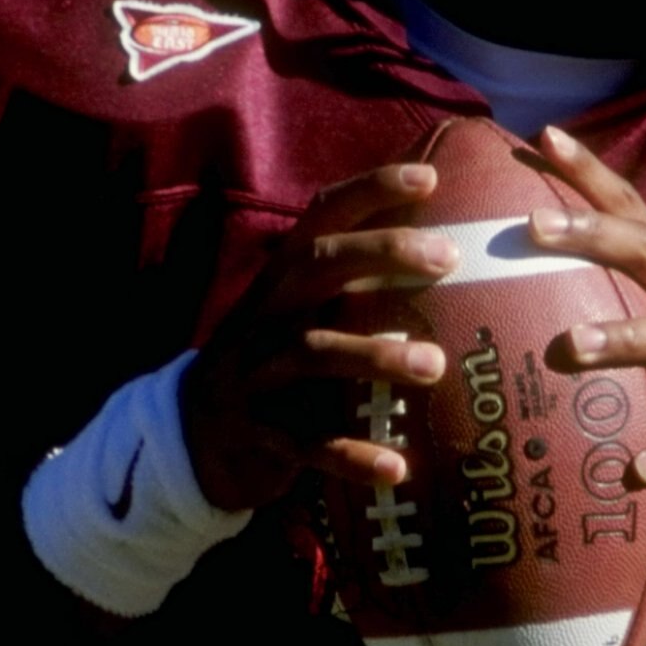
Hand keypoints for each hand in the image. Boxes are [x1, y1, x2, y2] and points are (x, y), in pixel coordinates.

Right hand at [178, 161, 454, 510]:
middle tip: (447, 257)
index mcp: (281, 281)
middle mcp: (264, 316)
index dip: (370, 191)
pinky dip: (353, 457)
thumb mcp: (300, 315)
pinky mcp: (259, 434)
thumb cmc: (275, 364)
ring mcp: (256, 375)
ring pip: (313, 352)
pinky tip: (398, 467)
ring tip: (435, 365)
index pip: (322, 220)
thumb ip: (351, 286)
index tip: (429, 178)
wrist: (194, 438)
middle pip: (317, 268)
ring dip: (376, 355)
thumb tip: (451, 252)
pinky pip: (309, 445)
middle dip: (380, 252)